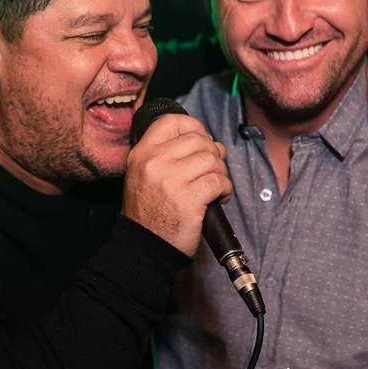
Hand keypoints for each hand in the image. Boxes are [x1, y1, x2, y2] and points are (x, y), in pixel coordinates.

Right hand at [122, 112, 231, 256]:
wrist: (144, 247)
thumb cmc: (148, 214)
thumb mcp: (142, 175)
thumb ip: (163, 154)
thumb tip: (201, 139)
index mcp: (142, 154)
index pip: (172, 121)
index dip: (194, 126)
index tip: (202, 139)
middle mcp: (154, 162)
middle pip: (199, 140)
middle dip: (213, 154)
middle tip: (212, 170)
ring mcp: (171, 180)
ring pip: (212, 160)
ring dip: (221, 173)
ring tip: (215, 187)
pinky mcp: (189, 199)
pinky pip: (219, 181)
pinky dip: (225, 189)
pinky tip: (218, 198)